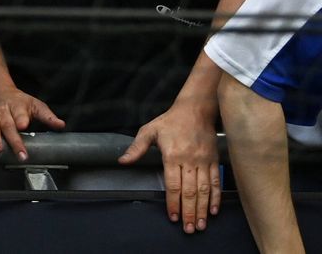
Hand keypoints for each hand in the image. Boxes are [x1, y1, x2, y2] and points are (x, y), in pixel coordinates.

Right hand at [0, 84, 65, 161]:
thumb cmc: (18, 101)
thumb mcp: (35, 105)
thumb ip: (47, 116)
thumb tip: (61, 125)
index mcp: (18, 106)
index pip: (20, 113)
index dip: (21, 119)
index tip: (23, 126)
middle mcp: (3, 110)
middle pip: (8, 125)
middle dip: (13, 140)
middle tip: (21, 154)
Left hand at [119, 100, 220, 232]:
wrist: (195, 110)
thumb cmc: (170, 121)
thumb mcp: (149, 130)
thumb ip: (136, 148)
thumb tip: (122, 161)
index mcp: (173, 155)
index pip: (173, 184)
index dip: (173, 202)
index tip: (172, 216)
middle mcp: (190, 160)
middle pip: (190, 191)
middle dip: (188, 212)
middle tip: (188, 228)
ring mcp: (204, 161)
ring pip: (204, 190)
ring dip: (202, 209)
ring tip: (200, 225)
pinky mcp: (214, 160)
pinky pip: (216, 181)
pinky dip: (216, 197)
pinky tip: (213, 210)